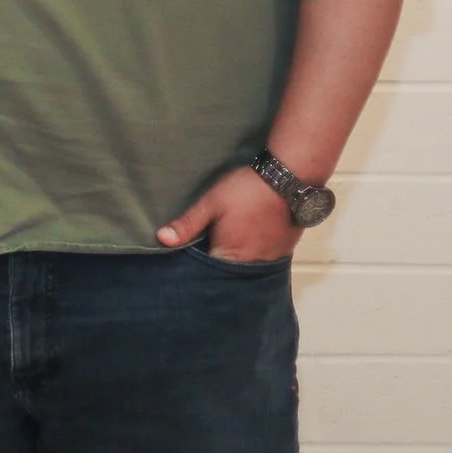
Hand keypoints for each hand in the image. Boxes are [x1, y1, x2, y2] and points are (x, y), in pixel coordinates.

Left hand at [156, 165, 304, 262]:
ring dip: (235, 261)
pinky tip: (246, 241)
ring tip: (226, 243)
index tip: (188, 256)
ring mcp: (271, 260)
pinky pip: (262, 261)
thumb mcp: (211, 203)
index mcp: (231, 256)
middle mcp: (253, 265)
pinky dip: (252, 255)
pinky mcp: (282, 252)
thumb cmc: (247, 190)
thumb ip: (188, 224)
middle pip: (228, 273)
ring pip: (246, 268)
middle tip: (207, 247)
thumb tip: (162, 239)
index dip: (196, 266)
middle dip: (216, 266)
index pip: (208, 272)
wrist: (288, 179)